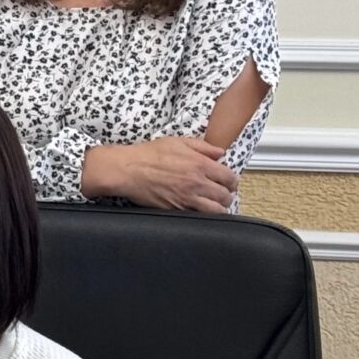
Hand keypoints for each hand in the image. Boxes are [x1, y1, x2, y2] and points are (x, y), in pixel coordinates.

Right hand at [83, 138, 237, 212]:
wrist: (127, 170)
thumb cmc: (148, 155)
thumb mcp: (177, 142)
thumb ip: (202, 146)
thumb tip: (219, 152)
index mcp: (200, 164)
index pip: (230, 178)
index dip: (231, 181)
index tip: (228, 182)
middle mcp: (197, 183)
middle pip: (226, 195)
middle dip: (226, 195)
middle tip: (221, 194)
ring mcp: (187, 198)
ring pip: (216, 210)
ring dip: (218, 208)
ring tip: (213, 204)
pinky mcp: (176, 209)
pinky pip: (198, 216)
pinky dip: (203, 214)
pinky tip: (199, 210)